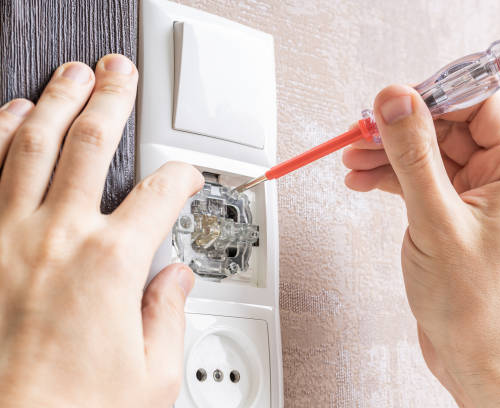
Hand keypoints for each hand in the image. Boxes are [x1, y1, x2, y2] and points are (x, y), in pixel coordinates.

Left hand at [0, 55, 203, 406]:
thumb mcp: (152, 375)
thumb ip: (168, 315)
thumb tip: (177, 281)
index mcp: (112, 265)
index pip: (161, 195)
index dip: (183, 177)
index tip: (187, 177)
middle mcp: (57, 237)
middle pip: (92, 142)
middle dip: (113, 98)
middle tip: (120, 72)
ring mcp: (5, 237)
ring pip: (32, 142)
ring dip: (56, 100)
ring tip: (72, 76)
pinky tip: (12, 116)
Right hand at [343, 85, 499, 406]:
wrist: (476, 355)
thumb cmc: (474, 301)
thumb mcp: (435, 219)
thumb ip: (412, 156)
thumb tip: (396, 101)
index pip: (479, 104)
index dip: (436, 95)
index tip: (393, 100)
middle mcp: (497, 179)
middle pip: (446, 128)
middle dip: (401, 128)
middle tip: (361, 132)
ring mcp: (472, 199)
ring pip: (427, 155)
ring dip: (388, 154)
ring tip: (352, 158)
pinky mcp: (450, 217)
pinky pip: (418, 182)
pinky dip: (389, 179)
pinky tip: (362, 181)